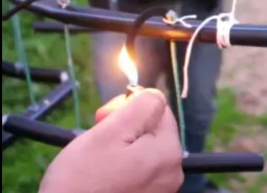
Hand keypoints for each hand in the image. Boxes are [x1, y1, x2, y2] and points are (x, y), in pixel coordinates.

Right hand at [40, 89, 182, 192]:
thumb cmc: (81, 182)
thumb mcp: (108, 133)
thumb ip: (139, 108)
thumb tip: (156, 94)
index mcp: (168, 151)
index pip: (158, 109)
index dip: (128, 107)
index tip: (101, 119)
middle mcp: (173, 172)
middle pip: (152, 132)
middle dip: (124, 128)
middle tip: (95, 140)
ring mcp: (162, 190)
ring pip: (143, 152)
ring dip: (121, 148)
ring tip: (95, 161)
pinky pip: (138, 173)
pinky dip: (121, 169)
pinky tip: (101, 178)